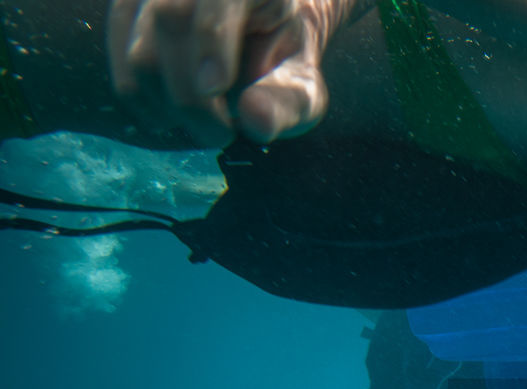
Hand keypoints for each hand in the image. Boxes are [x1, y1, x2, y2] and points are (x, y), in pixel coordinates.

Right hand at [108, 0, 359, 145]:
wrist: (256, 31)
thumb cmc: (281, 61)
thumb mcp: (301, 86)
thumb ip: (286, 103)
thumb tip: (257, 121)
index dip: (211, 41)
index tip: (214, 89)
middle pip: (170, 23)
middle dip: (191, 96)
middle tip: (221, 134)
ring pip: (140, 53)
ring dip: (170, 106)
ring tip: (206, 122)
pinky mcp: (125, 9)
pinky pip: (122, 66)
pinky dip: (148, 104)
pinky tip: (177, 115)